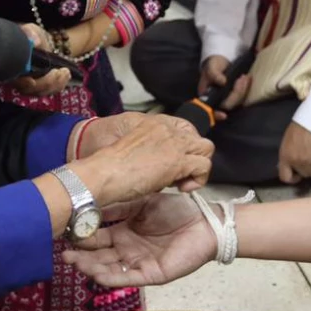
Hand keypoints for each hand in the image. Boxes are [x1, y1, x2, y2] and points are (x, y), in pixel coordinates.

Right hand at [11, 22, 72, 94]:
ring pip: (40, 92)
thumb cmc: (31, 36)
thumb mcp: (30, 30)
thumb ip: (30, 32)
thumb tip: (36, 42)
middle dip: (45, 83)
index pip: (13, 79)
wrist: (39, 42)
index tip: (32, 81)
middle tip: (58, 72)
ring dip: (55, 84)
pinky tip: (66, 75)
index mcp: (11, 65)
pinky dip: (59, 85)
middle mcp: (17, 78)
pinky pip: (48, 91)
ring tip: (66, 72)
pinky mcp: (39, 87)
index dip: (22, 83)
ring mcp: (28, 84)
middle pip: (28, 90)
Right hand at [63, 194, 216, 286]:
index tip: (64, 234)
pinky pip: (127, 278)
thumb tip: (91, 203)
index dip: (82, 238)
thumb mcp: (143, 201)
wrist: (204, 222)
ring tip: (73, 263)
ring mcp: (138, 263)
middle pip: (98, 257)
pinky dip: (111, 277)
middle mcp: (127, 249)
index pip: (97, 238)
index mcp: (124, 232)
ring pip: (109, 269)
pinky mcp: (151, 274)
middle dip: (80, 257)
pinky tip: (96, 273)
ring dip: (90, 268)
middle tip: (63, 255)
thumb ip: (119, 206)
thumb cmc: (177, 210)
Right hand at [74, 115, 212, 202]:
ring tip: (182, 182)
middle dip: (193, 155)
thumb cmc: (110, 167)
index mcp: (153, 123)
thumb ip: (149, 151)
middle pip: (197, 137)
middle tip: (179, 173)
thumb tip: (161, 170)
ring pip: (206, 149)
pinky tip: (182, 188)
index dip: (184, 146)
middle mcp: (167, 129)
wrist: (104, 172)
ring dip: (198, 166)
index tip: (174, 162)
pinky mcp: (179, 161)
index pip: (183, 127)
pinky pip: (204, 166)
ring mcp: (174, 144)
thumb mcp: (131, 150)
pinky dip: (198, 179)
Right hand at [197, 55, 249, 117]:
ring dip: (243, 90)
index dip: (216, 115)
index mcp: (206, 96)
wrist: (221, 62)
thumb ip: (214, 74)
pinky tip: (248, 78)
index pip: (210, 110)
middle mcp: (217, 101)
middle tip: (241, 78)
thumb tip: (222, 82)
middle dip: (236, 93)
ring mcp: (227, 99)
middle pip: (228, 105)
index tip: (223, 115)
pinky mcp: (235, 96)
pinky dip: (246, 88)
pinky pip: (242, 96)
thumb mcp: (211, 66)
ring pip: (237, 101)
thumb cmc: (213, 65)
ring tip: (244, 76)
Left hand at [277, 122, 310, 184]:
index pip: (285, 177)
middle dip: (307, 170)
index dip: (292, 179)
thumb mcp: (288, 141)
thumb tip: (292, 164)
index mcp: (284, 156)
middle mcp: (296, 161)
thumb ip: (289, 154)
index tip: (298, 176)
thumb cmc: (300, 126)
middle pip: (304, 174)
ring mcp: (309, 161)